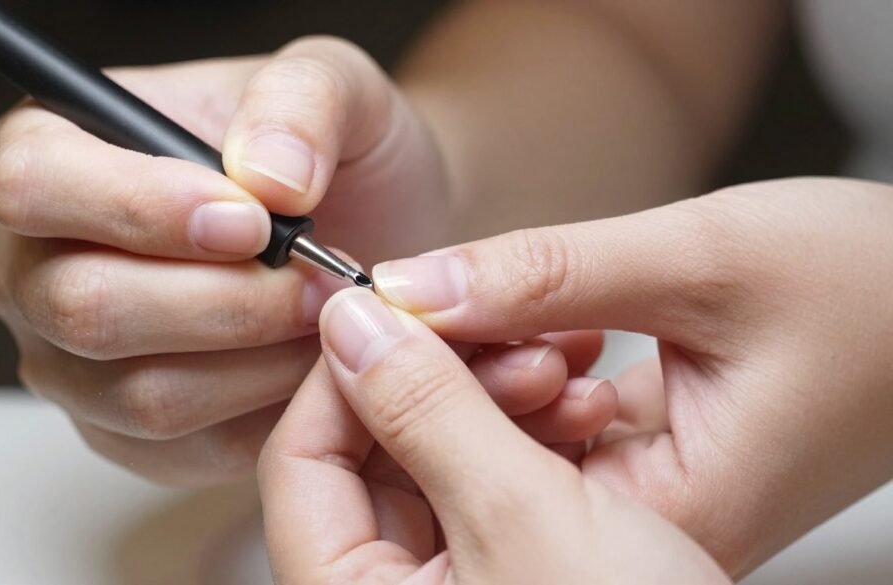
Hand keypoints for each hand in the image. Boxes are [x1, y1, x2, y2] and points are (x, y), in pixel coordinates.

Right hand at [0, 37, 448, 484]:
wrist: (370, 230)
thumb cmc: (329, 154)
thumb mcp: (333, 85)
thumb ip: (299, 101)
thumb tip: (265, 178)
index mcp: (54, 153)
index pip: (35, 184)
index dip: (139, 209)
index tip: (252, 222)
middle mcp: (35, 263)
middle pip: (83, 306)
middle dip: (225, 303)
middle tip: (316, 283)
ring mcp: (69, 359)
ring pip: (136, 393)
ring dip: (253, 364)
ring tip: (325, 322)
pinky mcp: (121, 432)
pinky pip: (178, 451)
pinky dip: (259, 416)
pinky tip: (307, 369)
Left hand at [368, 177, 892, 574]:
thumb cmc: (879, 307)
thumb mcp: (697, 274)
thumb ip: (533, 284)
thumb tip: (398, 292)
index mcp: (603, 559)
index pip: (359, 503)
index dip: (346, 393)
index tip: (362, 307)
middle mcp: (588, 573)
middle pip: (409, 482)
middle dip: (425, 380)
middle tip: (459, 302)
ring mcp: (605, 543)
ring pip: (467, 459)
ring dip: (483, 377)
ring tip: (554, 322)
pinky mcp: (625, 504)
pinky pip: (525, 450)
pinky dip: (528, 389)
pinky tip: (574, 338)